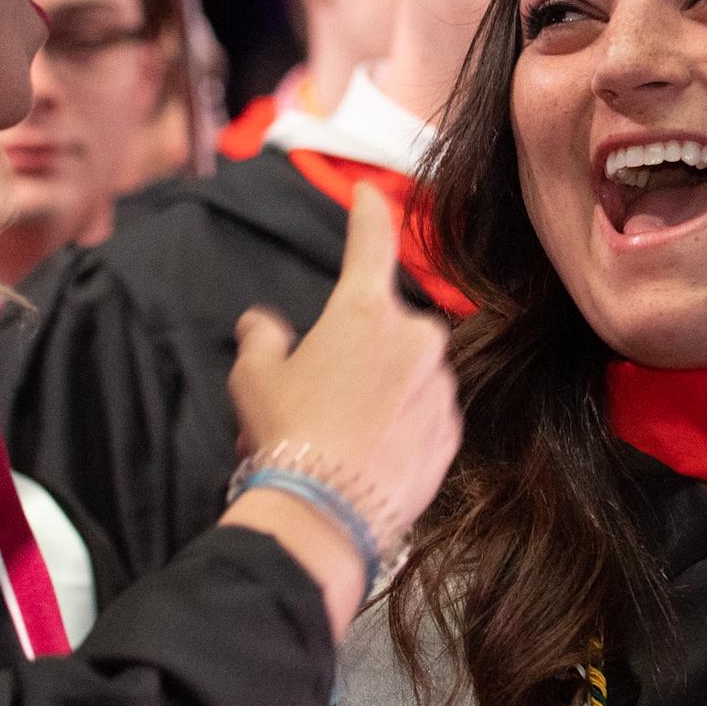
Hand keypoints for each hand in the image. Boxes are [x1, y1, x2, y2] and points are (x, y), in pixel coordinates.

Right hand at [226, 185, 460, 546]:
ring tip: (338, 433)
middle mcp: (415, 337)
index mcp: (366, 310)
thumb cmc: (287, 431)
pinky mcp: (452, 431)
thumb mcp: (255, 376)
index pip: (370, 243)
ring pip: (408, 373)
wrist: (327, 512)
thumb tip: (263, 324)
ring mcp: (440, 385)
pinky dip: (401, 424)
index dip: (368, 213)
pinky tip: (368, 454)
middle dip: (359, 350)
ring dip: (381, 390)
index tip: (369, 193)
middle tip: (318, 391)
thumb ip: (263, 336)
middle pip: (387, 327)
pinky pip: (424, 414)